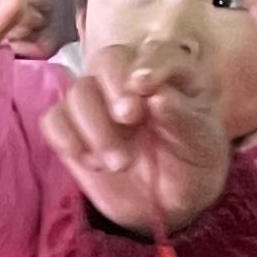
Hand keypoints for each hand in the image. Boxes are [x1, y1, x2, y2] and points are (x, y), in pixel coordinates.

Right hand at [39, 40, 231, 235]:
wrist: (169, 203)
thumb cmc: (193, 164)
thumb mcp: (203, 145)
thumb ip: (183, 118)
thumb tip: (158, 97)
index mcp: (172, 74)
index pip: (156, 52)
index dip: (148, 65)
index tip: (144, 87)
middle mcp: (130, 79)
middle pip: (107, 59)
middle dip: (114, 87)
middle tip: (128, 117)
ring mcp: (98, 99)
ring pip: (78, 90)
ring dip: (95, 126)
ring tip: (121, 164)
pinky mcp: (71, 125)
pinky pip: (54, 120)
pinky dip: (69, 140)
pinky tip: (94, 163)